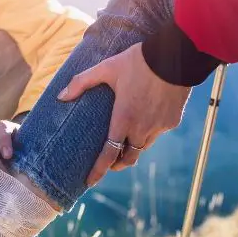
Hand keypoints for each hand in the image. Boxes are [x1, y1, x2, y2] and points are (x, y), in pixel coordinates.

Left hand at [58, 42, 190, 185]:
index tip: (90, 182)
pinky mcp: (172, 121)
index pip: (108, 154)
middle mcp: (141, 129)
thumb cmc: (138, 61)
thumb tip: (61, 96)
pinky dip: (149, 133)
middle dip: (117, 164)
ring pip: (143, 147)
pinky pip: (157, 133)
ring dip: (133, 149)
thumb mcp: (106, 68)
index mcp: (123, 119)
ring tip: (126, 143)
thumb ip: (82, 82)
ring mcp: (159, 127)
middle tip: (109, 163)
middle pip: (128, 158)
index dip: (98, 170)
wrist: (176, 54)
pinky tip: (146, 121)